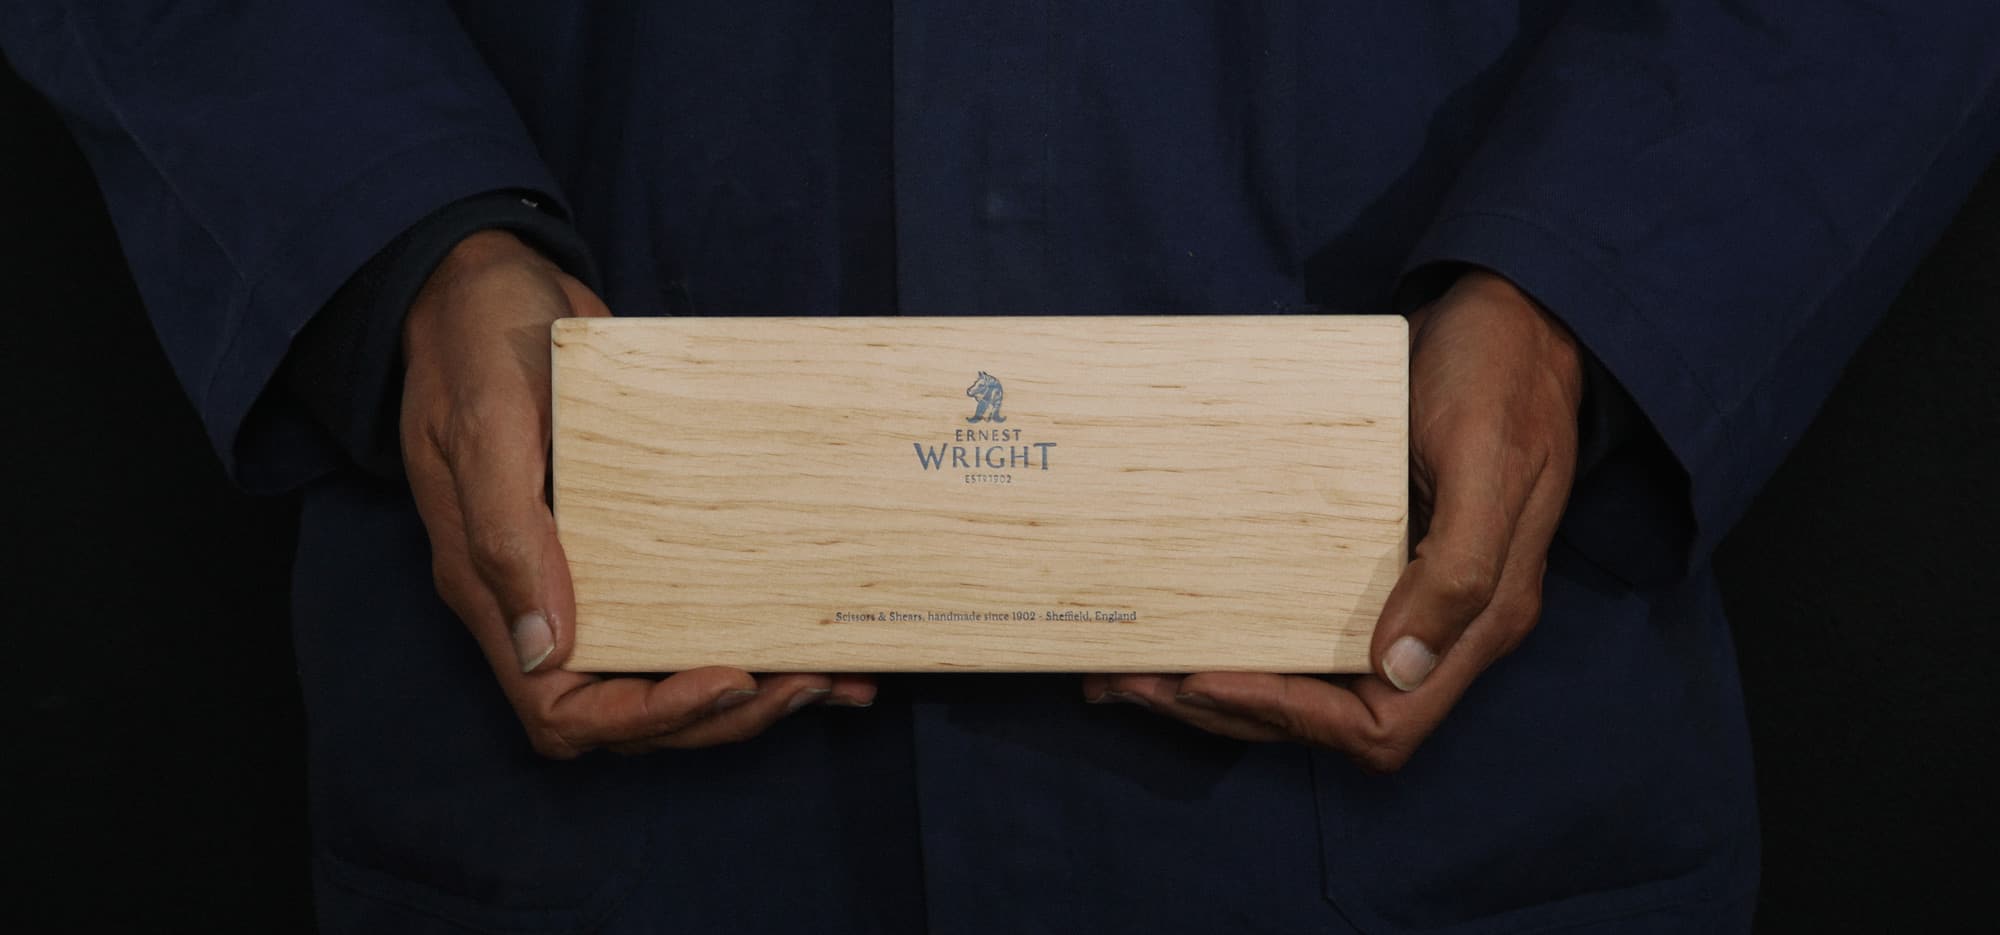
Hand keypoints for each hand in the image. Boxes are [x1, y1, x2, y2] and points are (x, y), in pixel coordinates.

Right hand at [400, 230, 874, 757]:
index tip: (726, 679)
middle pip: (629, 708)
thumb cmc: (475, 342)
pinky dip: (752, 629)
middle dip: (718, 713)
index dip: (646, 717)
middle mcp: (539, 598)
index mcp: (493, 589)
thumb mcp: (485, 426)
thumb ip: (508, 535)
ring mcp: (586, 572)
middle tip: (804, 680)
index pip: (563, 710)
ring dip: (747, 690)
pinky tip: (819, 634)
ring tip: (830, 677)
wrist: (486, 277)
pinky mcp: (631, 538)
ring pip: (665, 669)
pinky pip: (688, 606)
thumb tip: (546, 651)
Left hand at [1084, 270, 1582, 771]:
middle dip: (1229, 707)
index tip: (1204, 678)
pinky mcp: (1369, 561)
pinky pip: (1299, 620)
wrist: (1511, 316)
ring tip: (1129, 670)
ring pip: (1306, 678)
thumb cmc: (1500, 377)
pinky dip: (1237, 629)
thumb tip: (1399, 667)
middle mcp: (1441, 625)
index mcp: (1480, 618)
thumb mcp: (1484, 461)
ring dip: (1219, 684)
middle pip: (1328, 714)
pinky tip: (1178, 616)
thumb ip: (1457, 570)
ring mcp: (1403, 595)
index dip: (1291, 714)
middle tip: (1131, 682)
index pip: (1380, 723)